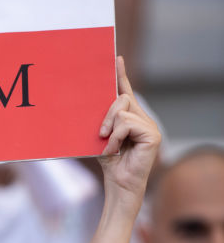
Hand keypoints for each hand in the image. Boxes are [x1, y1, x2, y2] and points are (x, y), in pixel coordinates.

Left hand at [97, 57, 160, 199]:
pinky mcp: (153, 135)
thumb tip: (90, 103)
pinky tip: (114, 150)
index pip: (126, 92)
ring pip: (123, 111)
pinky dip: (116, 137)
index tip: (116, 59)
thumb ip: (103, 121)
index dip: (121, 75)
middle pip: (122, 99)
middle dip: (107, 114)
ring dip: (110, 129)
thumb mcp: (102, 137)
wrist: (119, 184)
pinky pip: (127, 124)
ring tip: (109, 146)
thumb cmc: (110, 162)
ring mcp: (150, 126)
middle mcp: (143, 119)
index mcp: (131, 118)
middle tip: (101, 133)